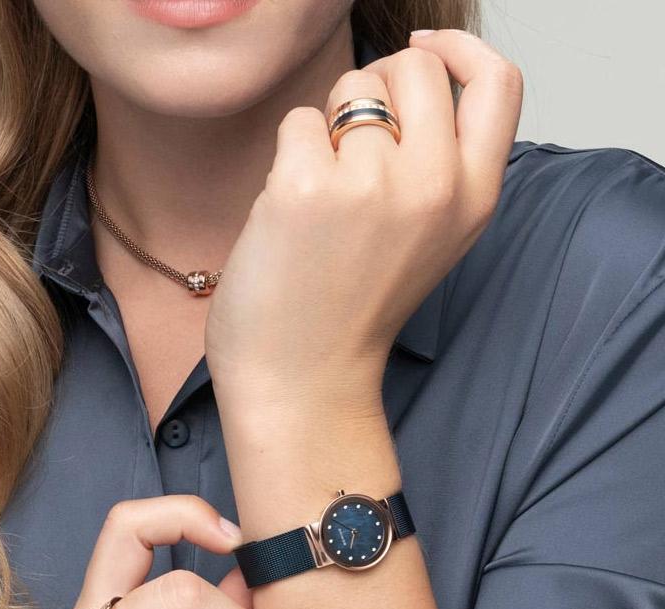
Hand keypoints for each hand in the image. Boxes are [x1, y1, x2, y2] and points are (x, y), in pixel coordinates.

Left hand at [204, 29, 523, 419]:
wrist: (301, 380)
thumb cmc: (352, 312)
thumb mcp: (430, 242)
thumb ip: (442, 167)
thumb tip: (416, 79)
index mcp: (472, 200)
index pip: (498, 81)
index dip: (459, 50)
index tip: (423, 51)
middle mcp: (433, 185)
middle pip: (412, 68)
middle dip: (375, 90)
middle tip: (352, 149)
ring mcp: (370, 183)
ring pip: (350, 90)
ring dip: (328, 130)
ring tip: (322, 200)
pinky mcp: (304, 187)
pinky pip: (300, 123)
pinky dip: (288, 158)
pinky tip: (289, 215)